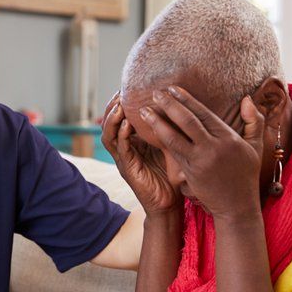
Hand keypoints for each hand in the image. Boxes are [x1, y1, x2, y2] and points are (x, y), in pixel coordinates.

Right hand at [101, 92, 180, 214]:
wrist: (169, 204)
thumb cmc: (173, 177)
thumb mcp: (172, 147)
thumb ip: (170, 130)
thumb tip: (182, 106)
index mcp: (134, 142)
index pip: (121, 118)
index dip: (122, 103)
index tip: (128, 87)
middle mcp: (126, 149)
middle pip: (110, 123)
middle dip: (112, 106)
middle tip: (120, 92)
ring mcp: (124, 159)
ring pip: (108, 134)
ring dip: (112, 119)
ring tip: (119, 105)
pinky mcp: (127, 169)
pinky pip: (120, 149)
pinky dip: (122, 135)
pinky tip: (127, 125)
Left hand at [138, 87, 263, 219]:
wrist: (236, 206)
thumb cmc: (245, 175)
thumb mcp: (255, 147)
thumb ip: (253, 121)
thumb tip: (248, 98)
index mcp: (228, 138)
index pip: (203, 114)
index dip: (186, 99)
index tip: (172, 88)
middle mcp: (212, 148)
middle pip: (187, 122)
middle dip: (170, 106)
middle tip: (155, 93)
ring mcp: (199, 161)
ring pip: (174, 138)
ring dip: (157, 123)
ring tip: (144, 111)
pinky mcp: (189, 173)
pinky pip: (172, 152)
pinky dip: (161, 139)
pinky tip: (151, 131)